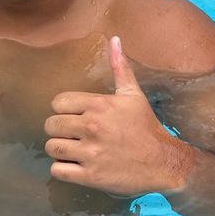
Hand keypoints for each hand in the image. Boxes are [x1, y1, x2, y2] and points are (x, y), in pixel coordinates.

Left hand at [45, 36, 194, 195]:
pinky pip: (58, 170)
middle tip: (72, 135)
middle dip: (58, 130)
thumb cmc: (146, 127)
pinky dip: (63, 169)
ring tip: (73, 150)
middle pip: (50, 125)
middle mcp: (92, 127)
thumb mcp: (133, 95)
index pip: (57, 102)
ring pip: (52, 148)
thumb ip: (120, 67)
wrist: (163, 163)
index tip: (74, 116)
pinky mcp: (90, 176)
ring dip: (59, 150)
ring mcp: (90, 153)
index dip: (63, 110)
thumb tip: (114, 38)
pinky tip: (75, 166)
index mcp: (99, 105)